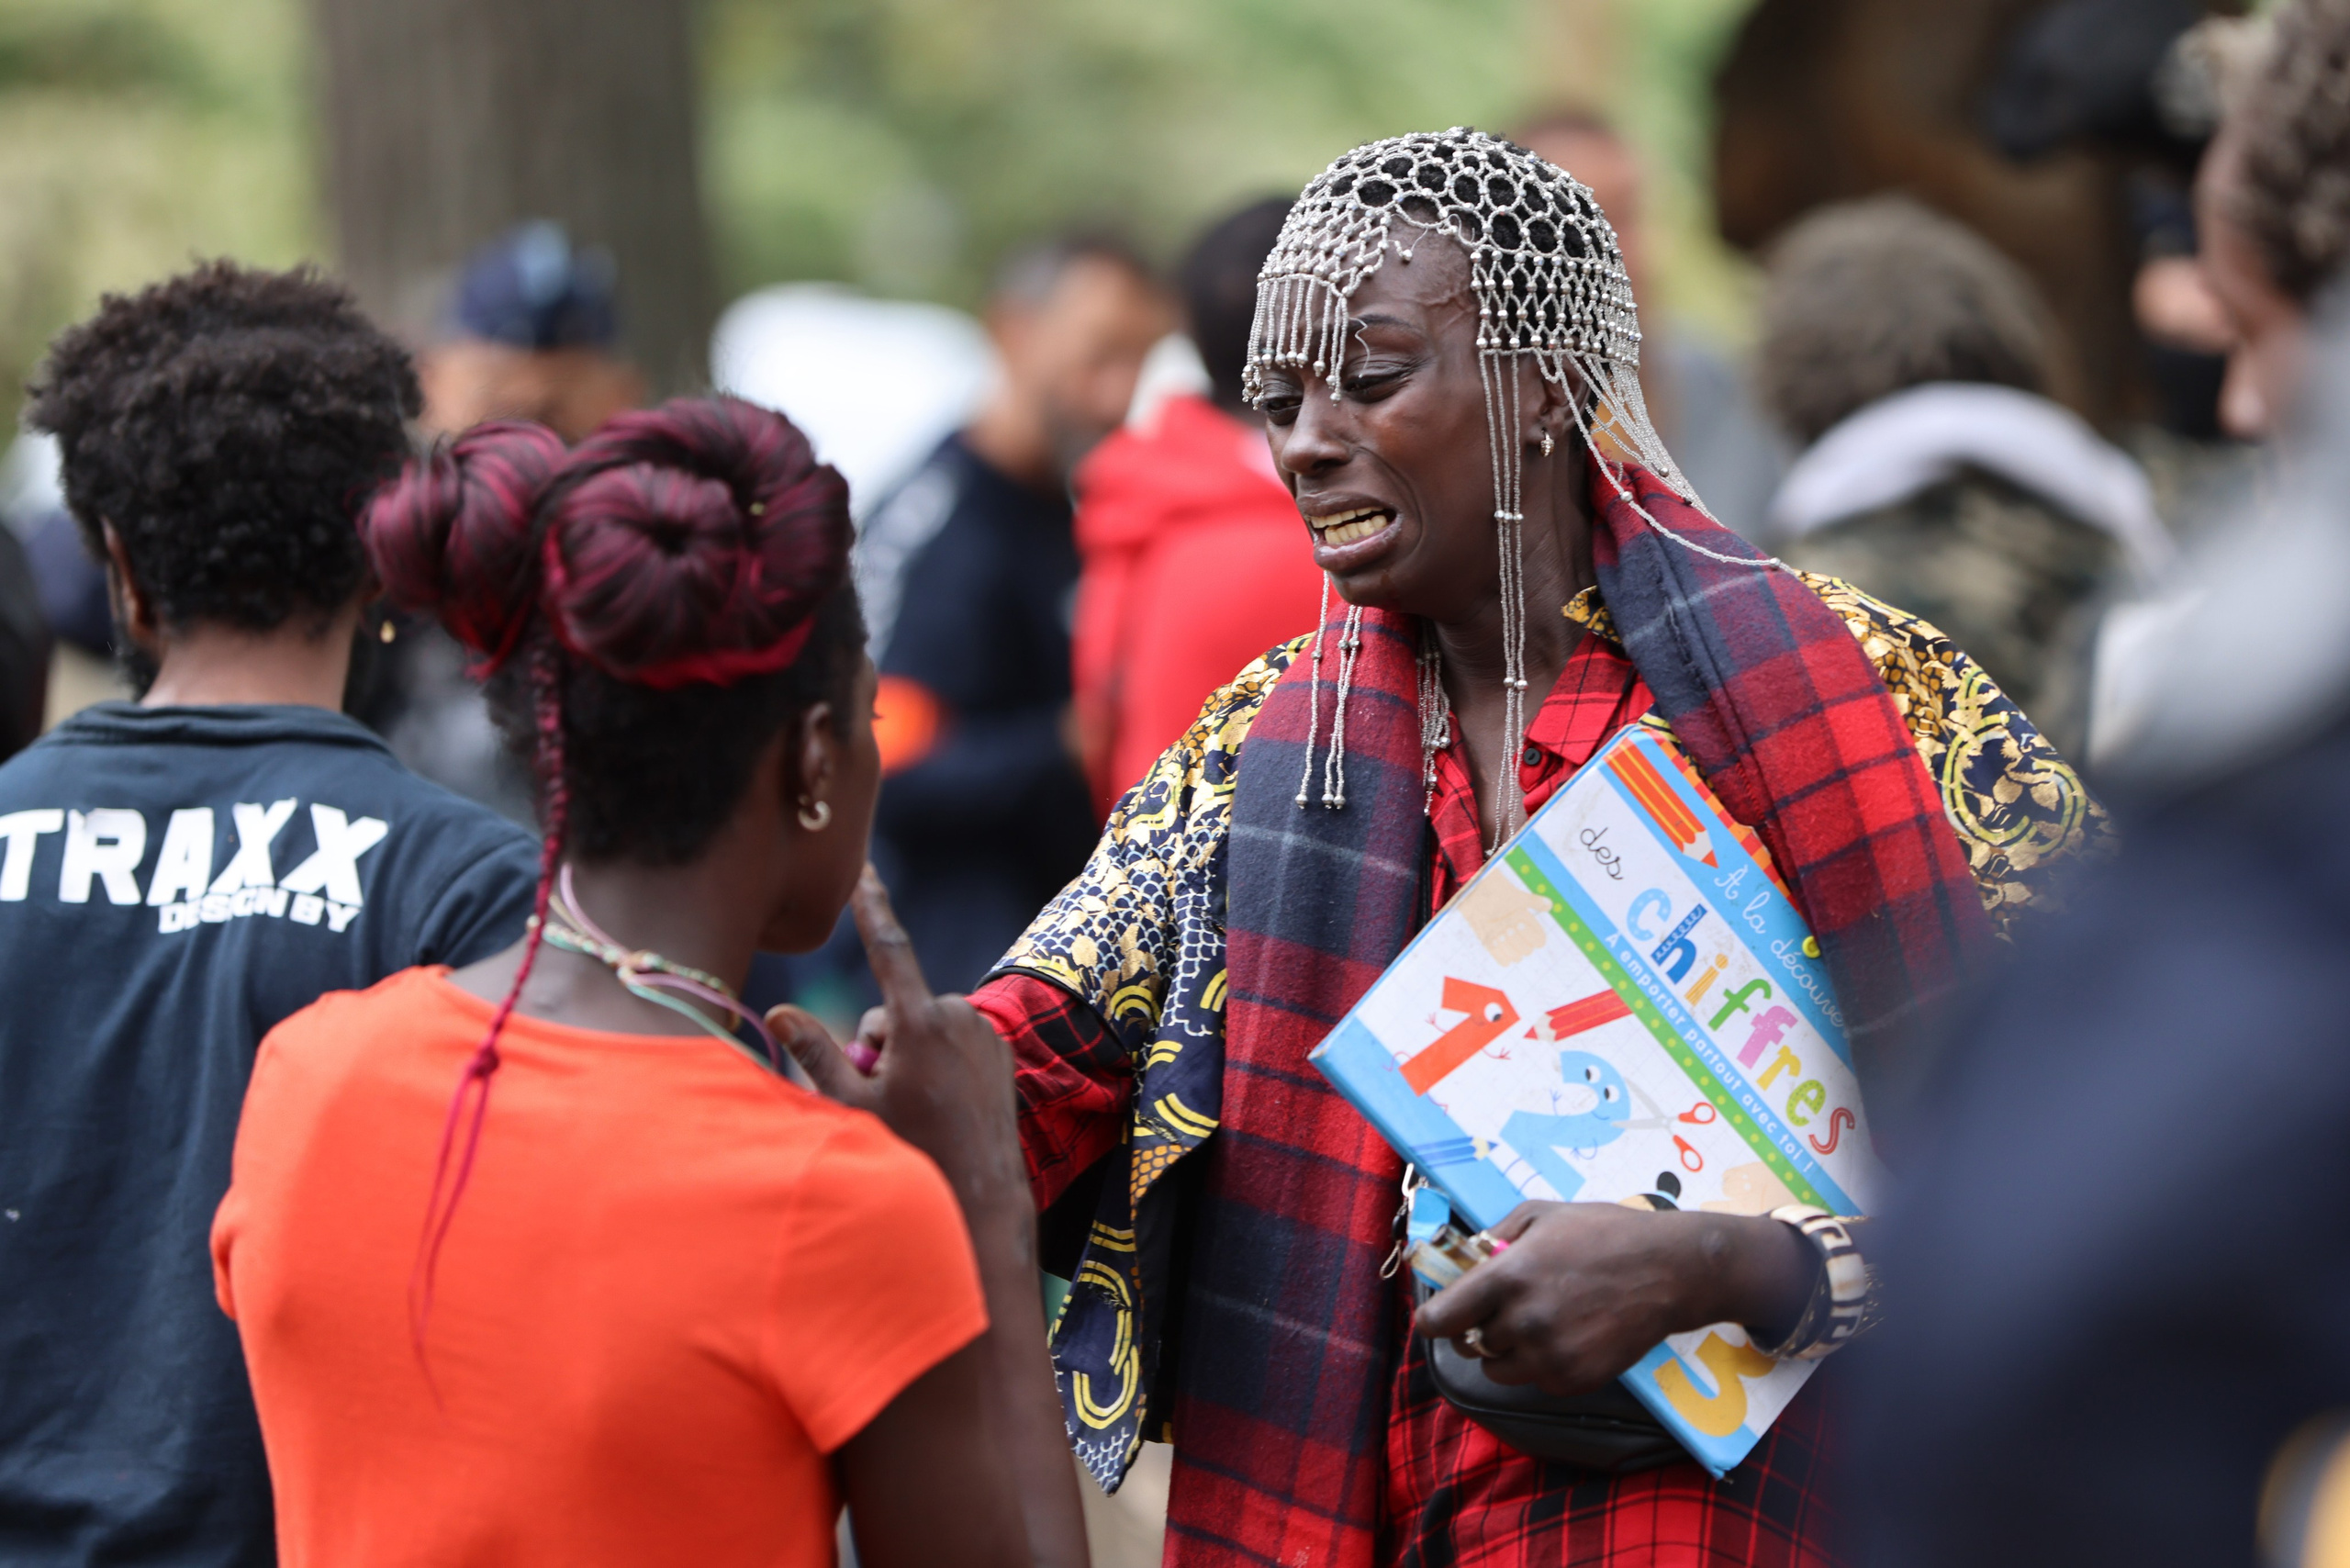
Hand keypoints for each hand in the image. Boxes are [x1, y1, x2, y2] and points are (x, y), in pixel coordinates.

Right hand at [767, 867, 1029, 1236]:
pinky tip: (942, 1103)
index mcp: (920, 1024)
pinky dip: (938, 1063)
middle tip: (882, 1093)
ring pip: (923, 1027)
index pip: (888, 949)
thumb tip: (778, 1012)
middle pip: (894, 1009)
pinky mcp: (998, 1049)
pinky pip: (952, 1042)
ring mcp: (982, 1032)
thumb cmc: (912, 1152)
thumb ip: (814, 1053)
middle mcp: (957, 1017)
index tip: (862, 870)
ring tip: (915, 1104)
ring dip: (908, 1056)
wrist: (982, 1193)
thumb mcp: (852, 1106)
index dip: (871, 906)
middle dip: (879, 1044)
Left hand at [1412, 1201, 1815, 1396]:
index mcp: (1507, 1278)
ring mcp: (1551, 1357)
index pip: (1440, 1320)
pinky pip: (1536, 1381)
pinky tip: (1567, 1334)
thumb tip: (1462, 1257)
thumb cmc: (1603, 1233)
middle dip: (1479, 1327)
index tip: (1439, 1316)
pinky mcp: (1575, 1380)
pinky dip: (1541, 1364)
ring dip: (1506, 1350)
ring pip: (1498, 1369)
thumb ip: (1493, 1236)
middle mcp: (1524, 1323)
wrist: (1669, 1271)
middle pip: (1470, 1345)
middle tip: (1506, 1306)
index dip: (1434, 1318)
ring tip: (1537, 1320)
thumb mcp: (1541, 1213)